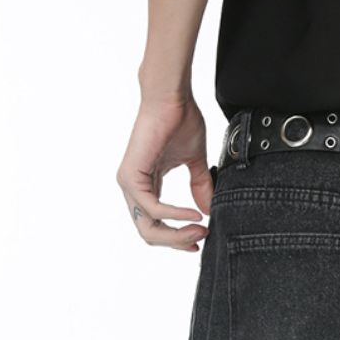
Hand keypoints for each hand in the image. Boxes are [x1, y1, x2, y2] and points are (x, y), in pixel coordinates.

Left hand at [116, 95, 213, 251]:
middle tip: (201, 238)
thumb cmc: (179, 120)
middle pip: (150, 234)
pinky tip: (194, 215)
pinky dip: (175, 215)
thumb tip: (209, 210)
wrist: (171, 98)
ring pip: (148, 227)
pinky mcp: (132, 177)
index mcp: (146, 185)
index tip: (200, 239)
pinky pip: (153, 209)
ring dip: (177, 233)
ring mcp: (130, 183)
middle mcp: (134, 188)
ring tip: (200, 229)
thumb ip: (200, 185)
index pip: (156, 225)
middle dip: (177, 241)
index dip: (177, 238)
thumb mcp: (195, 161)